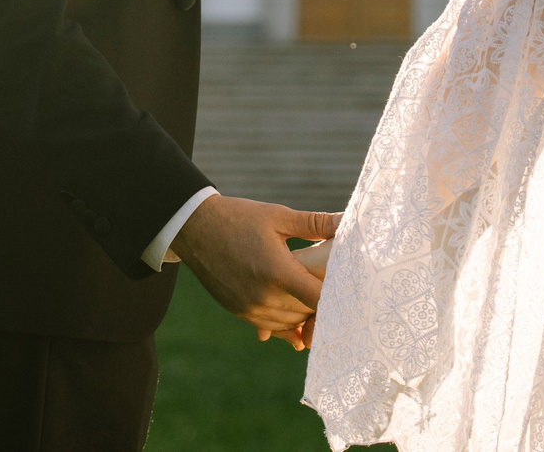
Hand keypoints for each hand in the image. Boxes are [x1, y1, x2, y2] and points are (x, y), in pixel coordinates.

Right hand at [172, 194, 339, 348]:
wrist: (195, 229)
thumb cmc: (239, 218)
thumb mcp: (278, 216)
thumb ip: (314, 223)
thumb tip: (346, 220)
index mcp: (278, 272)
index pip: (318, 299)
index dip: (336, 297)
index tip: (349, 289)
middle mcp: (264, 297)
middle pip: (306, 313)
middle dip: (322, 304)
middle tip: (335, 290)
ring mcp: (250, 308)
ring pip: (290, 324)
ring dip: (304, 315)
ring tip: (314, 300)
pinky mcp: (240, 312)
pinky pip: (271, 327)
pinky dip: (285, 323)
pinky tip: (294, 321)